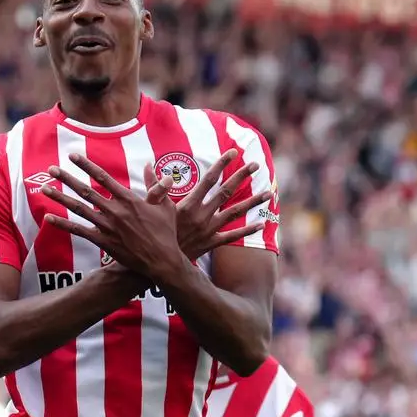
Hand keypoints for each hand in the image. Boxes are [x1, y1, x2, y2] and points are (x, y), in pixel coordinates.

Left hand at [41, 154, 181, 279]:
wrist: (162, 261)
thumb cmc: (166, 233)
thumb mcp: (165, 206)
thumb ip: (155, 185)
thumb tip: (149, 165)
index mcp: (128, 199)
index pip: (103, 177)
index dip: (86, 165)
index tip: (72, 156)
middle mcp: (115, 210)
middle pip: (85, 190)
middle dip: (66, 178)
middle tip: (51, 169)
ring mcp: (107, 227)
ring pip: (79, 208)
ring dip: (60, 198)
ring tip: (45, 188)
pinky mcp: (104, 242)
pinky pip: (79, 231)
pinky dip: (63, 225)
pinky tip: (49, 218)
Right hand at [148, 149, 269, 261]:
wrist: (160, 263)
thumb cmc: (154, 234)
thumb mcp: (151, 208)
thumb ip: (153, 187)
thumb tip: (148, 165)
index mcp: (189, 204)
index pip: (209, 179)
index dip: (222, 164)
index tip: (234, 153)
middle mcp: (202, 215)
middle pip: (226, 192)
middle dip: (242, 177)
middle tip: (255, 165)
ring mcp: (209, 230)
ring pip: (235, 213)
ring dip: (252, 202)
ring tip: (268, 192)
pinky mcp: (211, 243)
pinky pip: (233, 236)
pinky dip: (247, 230)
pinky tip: (261, 223)